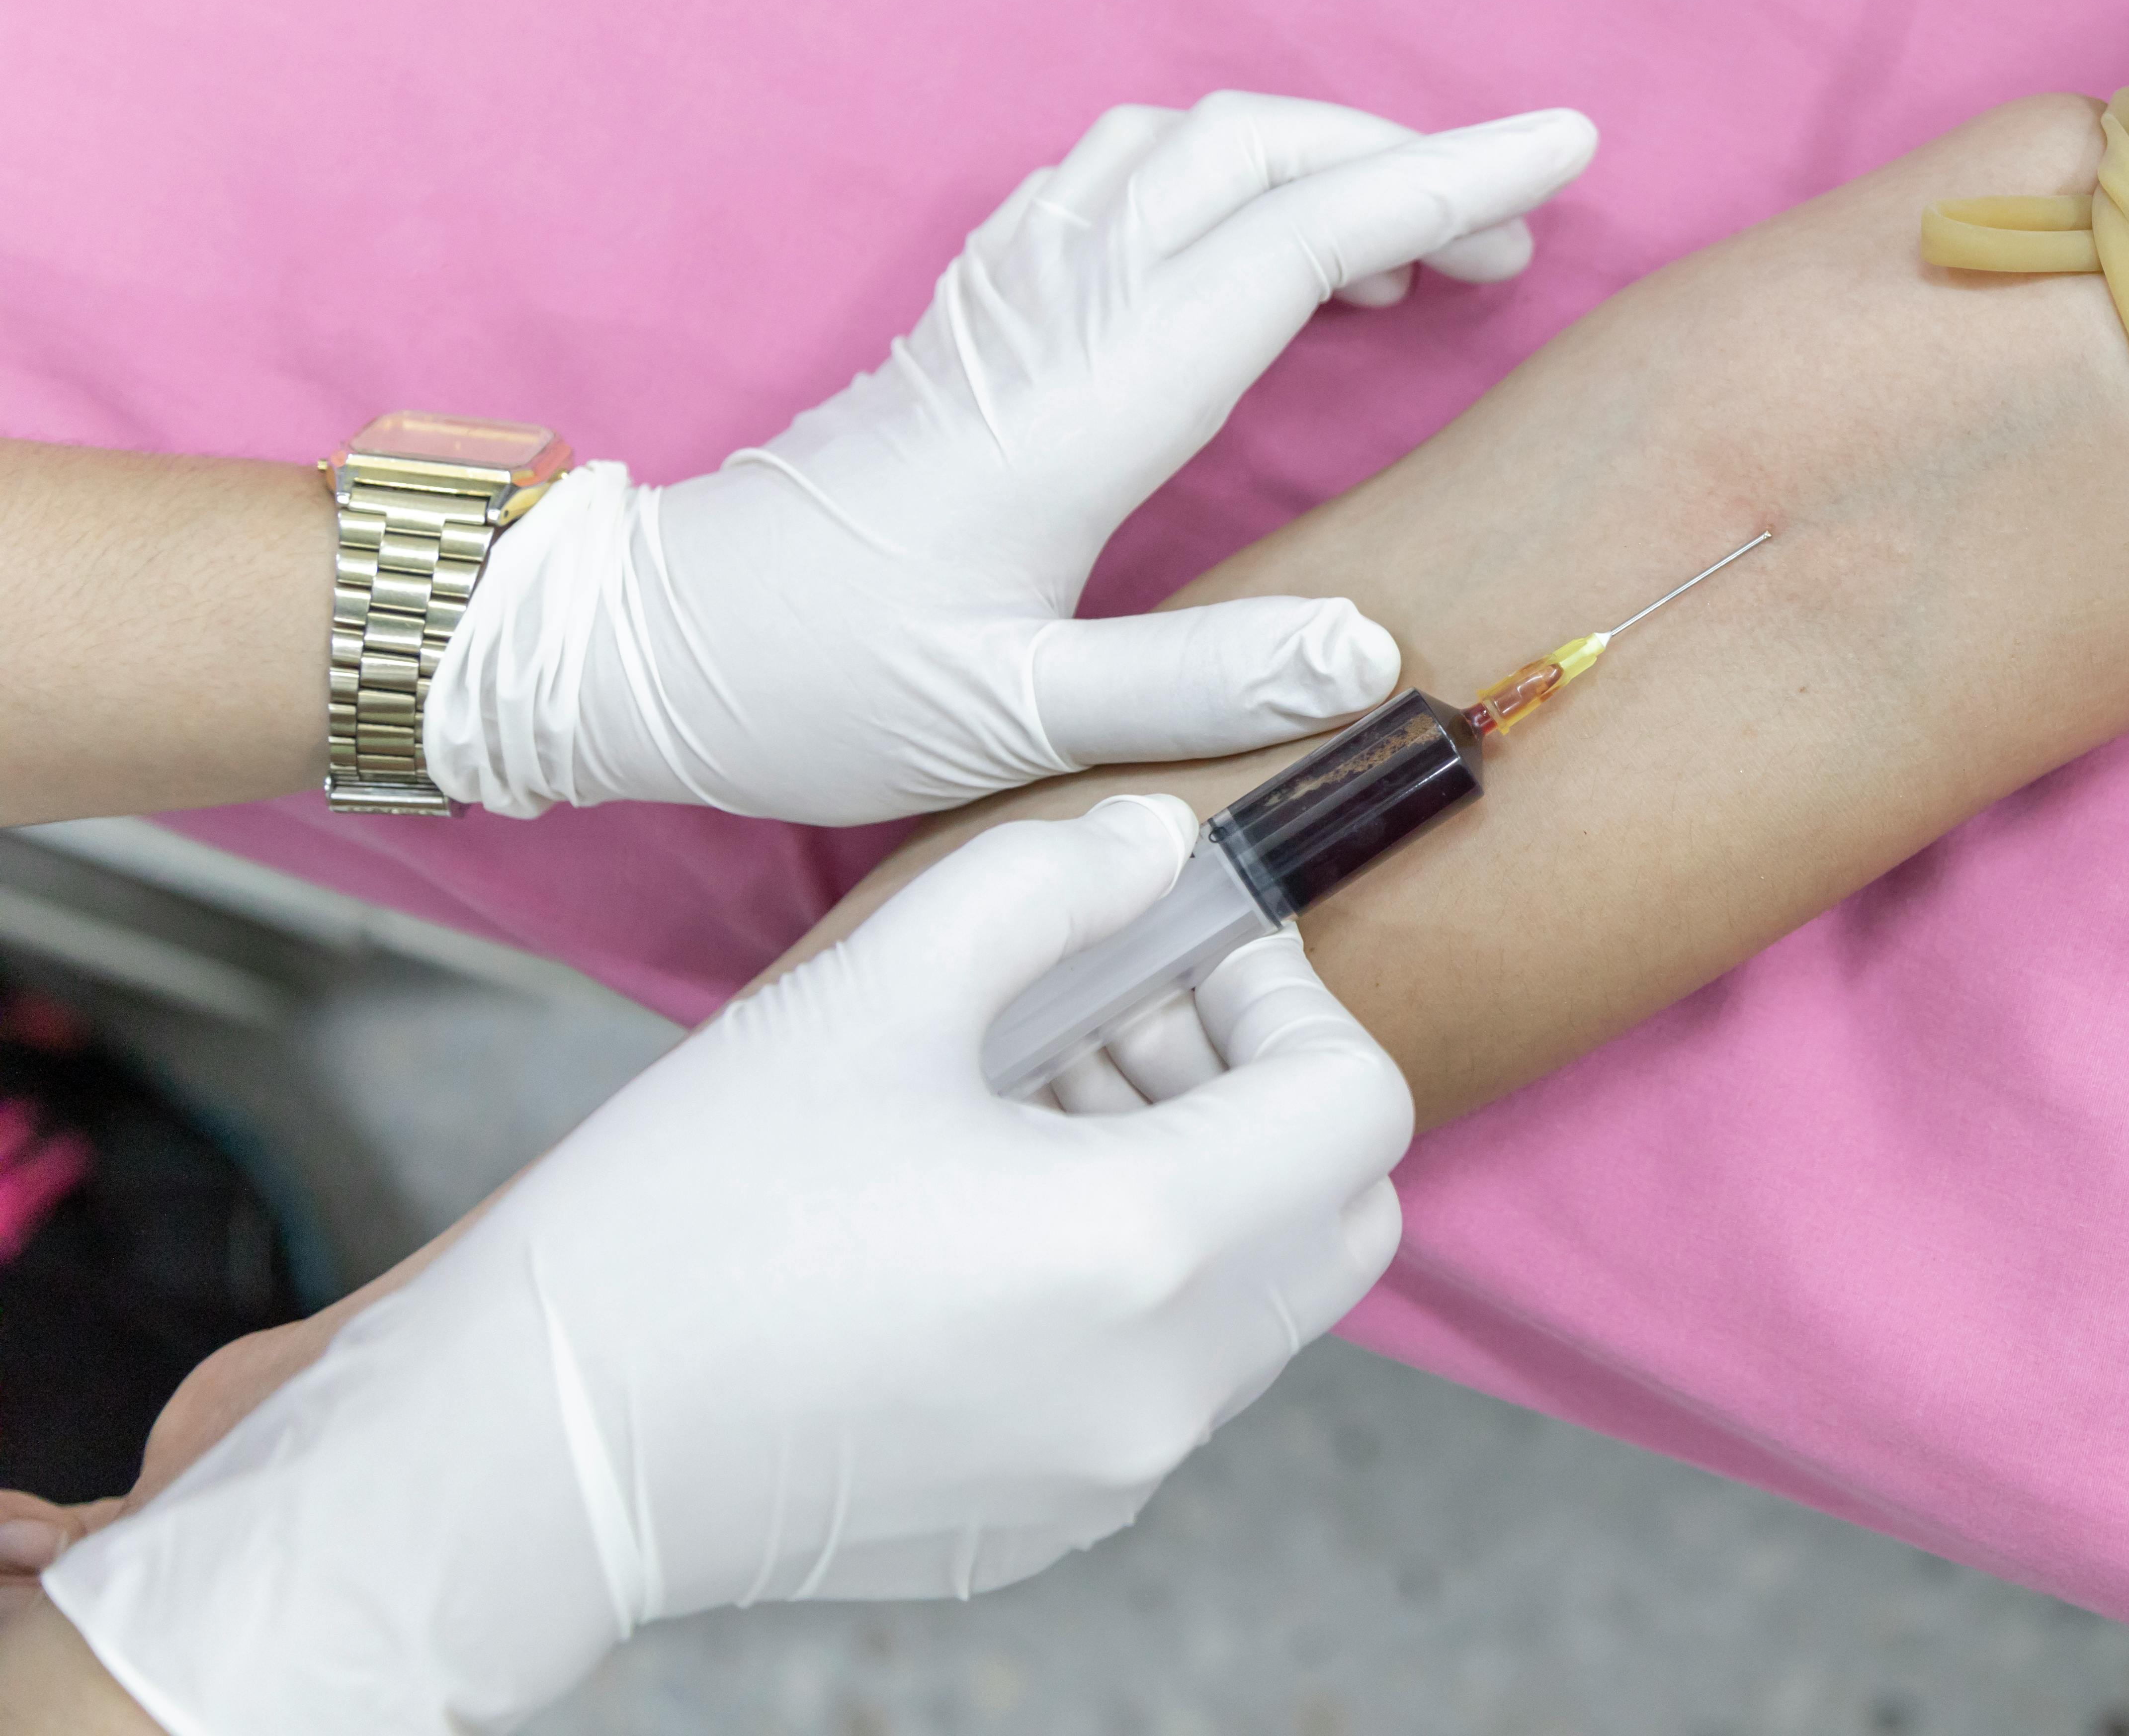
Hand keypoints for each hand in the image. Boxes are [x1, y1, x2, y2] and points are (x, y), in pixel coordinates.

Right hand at [45, 797, 1413, 1731]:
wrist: (534, 1448)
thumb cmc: (688, 1217)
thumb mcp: (875, 997)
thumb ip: (1048, 891)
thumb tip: (1158, 842)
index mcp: (1145, 1249)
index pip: (1358, 1107)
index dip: (1291, 1000)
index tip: (1185, 950)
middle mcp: (1164, 1385)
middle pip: (1337, 1211)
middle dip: (1257, 1089)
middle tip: (1116, 1018)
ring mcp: (1113, 1473)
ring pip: (1255, 1296)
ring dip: (1192, 1177)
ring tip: (1027, 1100)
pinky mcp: (1048, 1523)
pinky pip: (1162, 1380)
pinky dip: (1131, 1280)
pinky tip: (985, 1215)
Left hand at [427, 92, 1597, 822]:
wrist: (646, 642)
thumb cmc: (818, 687)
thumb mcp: (1006, 721)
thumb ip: (1191, 688)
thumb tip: (1367, 653)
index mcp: (1084, 400)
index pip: (1295, 241)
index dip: (1443, 183)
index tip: (1564, 147)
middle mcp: (1050, 313)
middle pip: (1253, 155)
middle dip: (1403, 162)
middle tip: (1511, 240)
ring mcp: (1004, 293)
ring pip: (1183, 146)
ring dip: (1310, 160)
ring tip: (1402, 254)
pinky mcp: (975, 307)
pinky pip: (1115, 176)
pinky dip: (1219, 176)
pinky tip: (1254, 249)